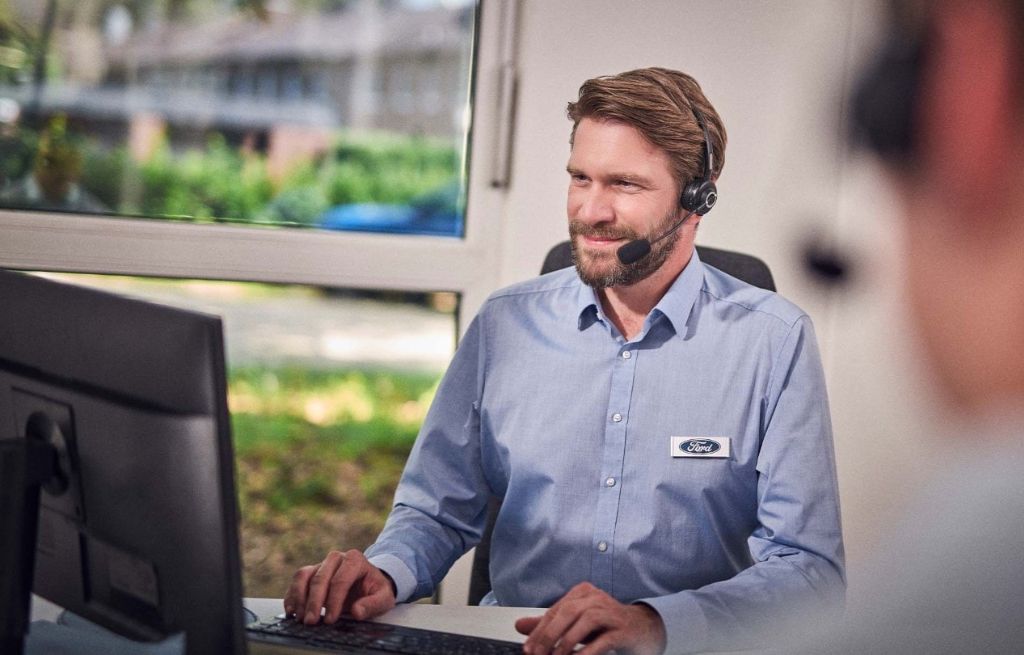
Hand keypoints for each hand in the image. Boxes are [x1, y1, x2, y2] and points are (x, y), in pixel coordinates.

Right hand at [283, 549, 395, 623]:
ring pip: (304, 576)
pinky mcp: (311, 571)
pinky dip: (292, 594)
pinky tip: (292, 610)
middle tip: (311, 621)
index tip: (331, 619)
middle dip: (314, 602)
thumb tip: (357, 611)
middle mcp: (337, 558)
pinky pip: (297, 579)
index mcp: (355, 560)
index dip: (334, 601)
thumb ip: (373, 604)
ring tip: (301, 618)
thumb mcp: (383, 598)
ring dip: (300, 598)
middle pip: (320, 578)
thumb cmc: (374, 590)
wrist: (367, 583)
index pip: (341, 580)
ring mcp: (322, 563)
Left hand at [515, 582, 665, 654]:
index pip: (556, 609)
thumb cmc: (605, 625)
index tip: (528, 648)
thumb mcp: (575, 624)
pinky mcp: (623, 630)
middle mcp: (597, 598)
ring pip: (584, 623)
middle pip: (568, 612)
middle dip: (549, 635)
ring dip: (566, 643)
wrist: (642, 629)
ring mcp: (612, 613)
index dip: (539, 629)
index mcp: (583, 592)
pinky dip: (587, 652)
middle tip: (537, 654)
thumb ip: (549, 624)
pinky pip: (603, 640)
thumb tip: (519, 626)